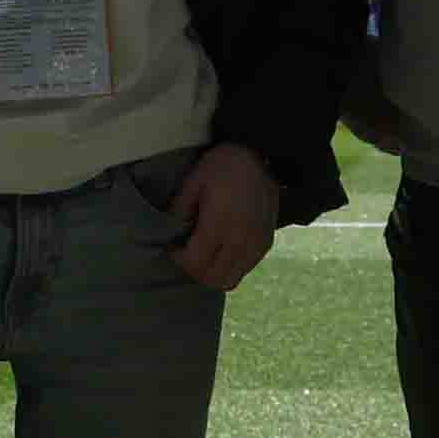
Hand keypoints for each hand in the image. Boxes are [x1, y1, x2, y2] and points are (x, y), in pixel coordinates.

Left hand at [164, 141, 280, 293]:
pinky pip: (244, 270)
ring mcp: (256, 245)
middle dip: (194, 270)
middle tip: (186, 253)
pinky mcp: (266, 245)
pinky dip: (229, 268)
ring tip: (204, 254)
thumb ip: (180, 210)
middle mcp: (241, 240)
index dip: (179, 260)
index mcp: (220, 224)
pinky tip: (221, 250)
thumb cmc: (223, 166)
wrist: (261, 157)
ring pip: (230, 281)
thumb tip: (172, 233)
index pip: (195, 263)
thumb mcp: (193, 181)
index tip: (173, 247)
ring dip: (212, 273)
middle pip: (212, 278)